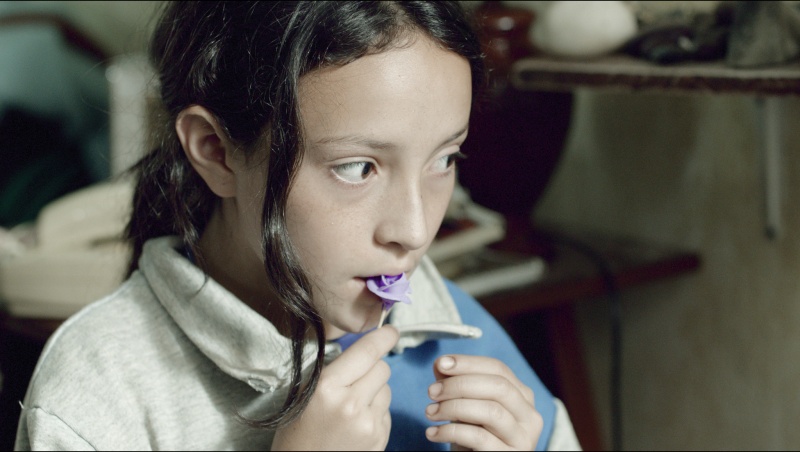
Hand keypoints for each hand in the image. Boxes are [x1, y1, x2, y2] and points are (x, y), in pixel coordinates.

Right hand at [271, 326, 398, 450]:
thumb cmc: (298, 434)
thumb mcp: (306, 396)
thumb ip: (334, 373)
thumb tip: (364, 353)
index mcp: (327, 388)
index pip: (366, 352)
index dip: (383, 338)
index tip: (391, 331)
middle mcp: (350, 404)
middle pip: (382, 368)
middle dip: (373, 368)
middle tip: (357, 380)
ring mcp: (368, 424)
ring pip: (387, 389)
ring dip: (375, 392)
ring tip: (352, 409)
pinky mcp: (379, 439)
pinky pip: (387, 412)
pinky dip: (376, 413)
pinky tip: (357, 425)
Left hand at [424, 355, 542, 450]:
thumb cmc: (472, 436)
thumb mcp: (465, 406)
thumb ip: (456, 382)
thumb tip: (441, 362)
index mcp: (522, 396)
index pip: (498, 368)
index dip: (468, 363)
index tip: (441, 363)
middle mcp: (529, 415)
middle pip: (498, 386)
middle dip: (460, 384)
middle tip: (432, 392)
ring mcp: (522, 438)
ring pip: (491, 411)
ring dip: (453, 407)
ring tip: (430, 412)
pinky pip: (479, 437)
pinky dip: (450, 431)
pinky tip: (433, 433)